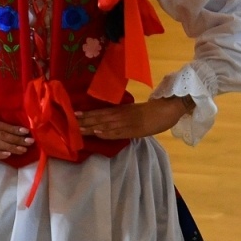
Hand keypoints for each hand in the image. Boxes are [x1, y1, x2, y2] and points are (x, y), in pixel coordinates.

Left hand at [76, 96, 192, 140]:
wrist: (170, 108)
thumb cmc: (155, 110)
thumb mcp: (137, 111)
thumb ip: (125, 115)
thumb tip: (110, 121)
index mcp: (123, 109)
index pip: (102, 112)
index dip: (88, 113)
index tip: (74, 115)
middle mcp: (123, 114)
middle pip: (101, 117)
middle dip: (86, 121)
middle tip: (70, 122)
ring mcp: (129, 122)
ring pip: (107, 124)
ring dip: (92, 127)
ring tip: (78, 128)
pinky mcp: (136, 129)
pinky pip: (119, 132)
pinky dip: (108, 132)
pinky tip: (98, 133)